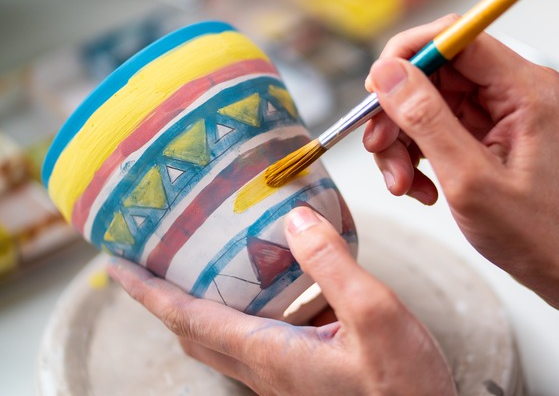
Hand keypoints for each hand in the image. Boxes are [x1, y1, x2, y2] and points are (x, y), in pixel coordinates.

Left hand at [108, 206, 455, 395]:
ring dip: (200, 305)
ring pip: (223, 339)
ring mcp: (283, 376)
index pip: (188, 318)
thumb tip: (293, 219)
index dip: (147, 291)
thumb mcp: (374, 315)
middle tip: (151, 262)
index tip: (116, 264)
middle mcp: (266, 368)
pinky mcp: (304, 376)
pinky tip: (279, 286)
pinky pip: (257, 340)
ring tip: (203, 266)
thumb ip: (332, 265)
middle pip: (194, 332)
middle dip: (163, 298)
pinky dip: (244, 311)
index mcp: (270, 353)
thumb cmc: (403, 387)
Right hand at [364, 15, 558, 284]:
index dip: (407, 54)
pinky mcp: (489, 130)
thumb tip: (387, 74)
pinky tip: (421, 188)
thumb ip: (426, 119)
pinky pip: (437, 125)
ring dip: (404, 140)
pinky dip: (418, 154)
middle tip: (380, 149)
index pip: (455, 37)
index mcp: (526, 89)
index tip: (374, 88)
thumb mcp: (468, 177)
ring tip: (402, 184)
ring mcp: (502, 110)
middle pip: (435, 72)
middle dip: (398, 112)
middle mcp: (516, 89)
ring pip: (428, 100)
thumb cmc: (533, 232)